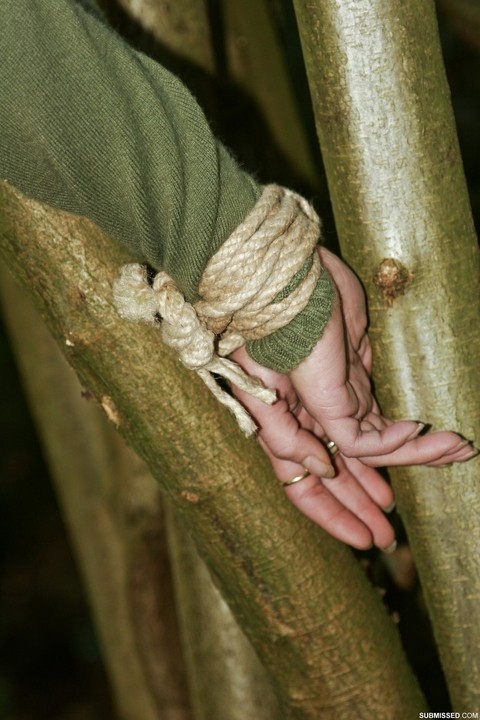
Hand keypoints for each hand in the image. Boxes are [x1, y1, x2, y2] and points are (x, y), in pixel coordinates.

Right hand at [230, 248, 475, 550]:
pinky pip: (383, 416)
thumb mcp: (258, 390)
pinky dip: (406, 434)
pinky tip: (427, 442)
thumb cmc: (260, 334)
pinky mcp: (356, 376)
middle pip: (340, 474)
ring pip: (367, 450)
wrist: (285, 278)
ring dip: (395, 470)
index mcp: (279, 429)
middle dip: (364, 504)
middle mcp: (306, 421)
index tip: (363, 540)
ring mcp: (333, 400)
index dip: (333, 515)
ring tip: (421, 491)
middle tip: (390, 536)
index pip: (304, 486)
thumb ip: (285, 435)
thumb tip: (320, 470)